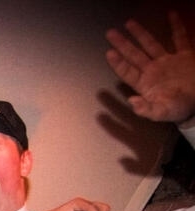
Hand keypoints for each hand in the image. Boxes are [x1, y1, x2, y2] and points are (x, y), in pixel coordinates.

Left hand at [106, 11, 194, 127]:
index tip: (109, 52)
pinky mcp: (184, 57)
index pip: (127, 72)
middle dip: (122, 44)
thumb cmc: (177, 109)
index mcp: (145, 84)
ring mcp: (168, 62)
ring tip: (129, 23)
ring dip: (140, 34)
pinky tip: (171, 14)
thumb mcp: (161, 112)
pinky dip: (176, 26)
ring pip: (151, 44)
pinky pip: (180, 38)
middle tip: (110, 33)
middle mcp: (153, 70)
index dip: (118, 63)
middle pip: (134, 55)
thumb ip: (146, 109)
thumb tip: (132, 102)